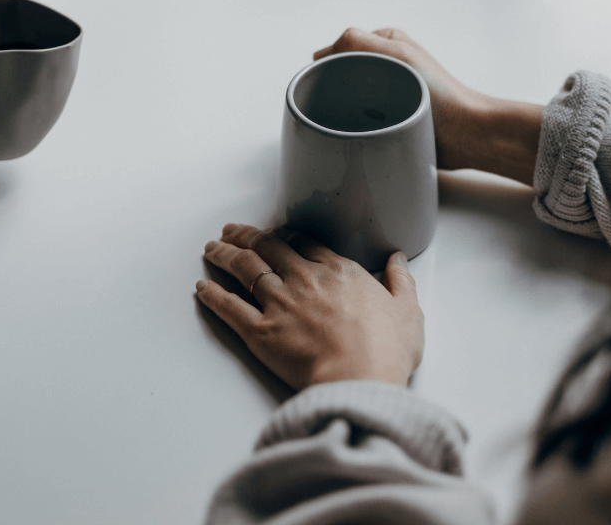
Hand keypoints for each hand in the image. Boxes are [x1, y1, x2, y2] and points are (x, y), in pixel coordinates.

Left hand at [195, 223, 423, 389]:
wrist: (360, 380)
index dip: (284, 234)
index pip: (303, 242)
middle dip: (246, 235)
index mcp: (338, 272)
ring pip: (244, 269)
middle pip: (268, 247)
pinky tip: (201, 287)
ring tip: (212, 247)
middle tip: (231, 230)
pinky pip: (229, 308)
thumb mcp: (408, 311)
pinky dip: (213, 295)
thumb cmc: (386, 350)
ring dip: (225, 255)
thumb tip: (398, 260)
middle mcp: (304, 280)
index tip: (273, 232)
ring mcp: (279, 303)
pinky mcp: (260, 332)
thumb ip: (401, 281)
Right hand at [315, 28, 543, 184]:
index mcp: (387, 43)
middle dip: (333, 89)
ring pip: (349, 99)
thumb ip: (358, 42)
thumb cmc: (440, 93)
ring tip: (347, 122)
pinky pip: (361, 121)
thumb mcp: (398, 54)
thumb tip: (320, 54)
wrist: (467, 134)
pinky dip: (355, 126)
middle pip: (342, 75)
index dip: (327, 65)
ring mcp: (388, 93)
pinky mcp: (391, 119)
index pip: (341, 48)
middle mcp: (386, 66)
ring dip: (343, 111)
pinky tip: (355, 134)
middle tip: (333, 107)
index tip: (323, 84)